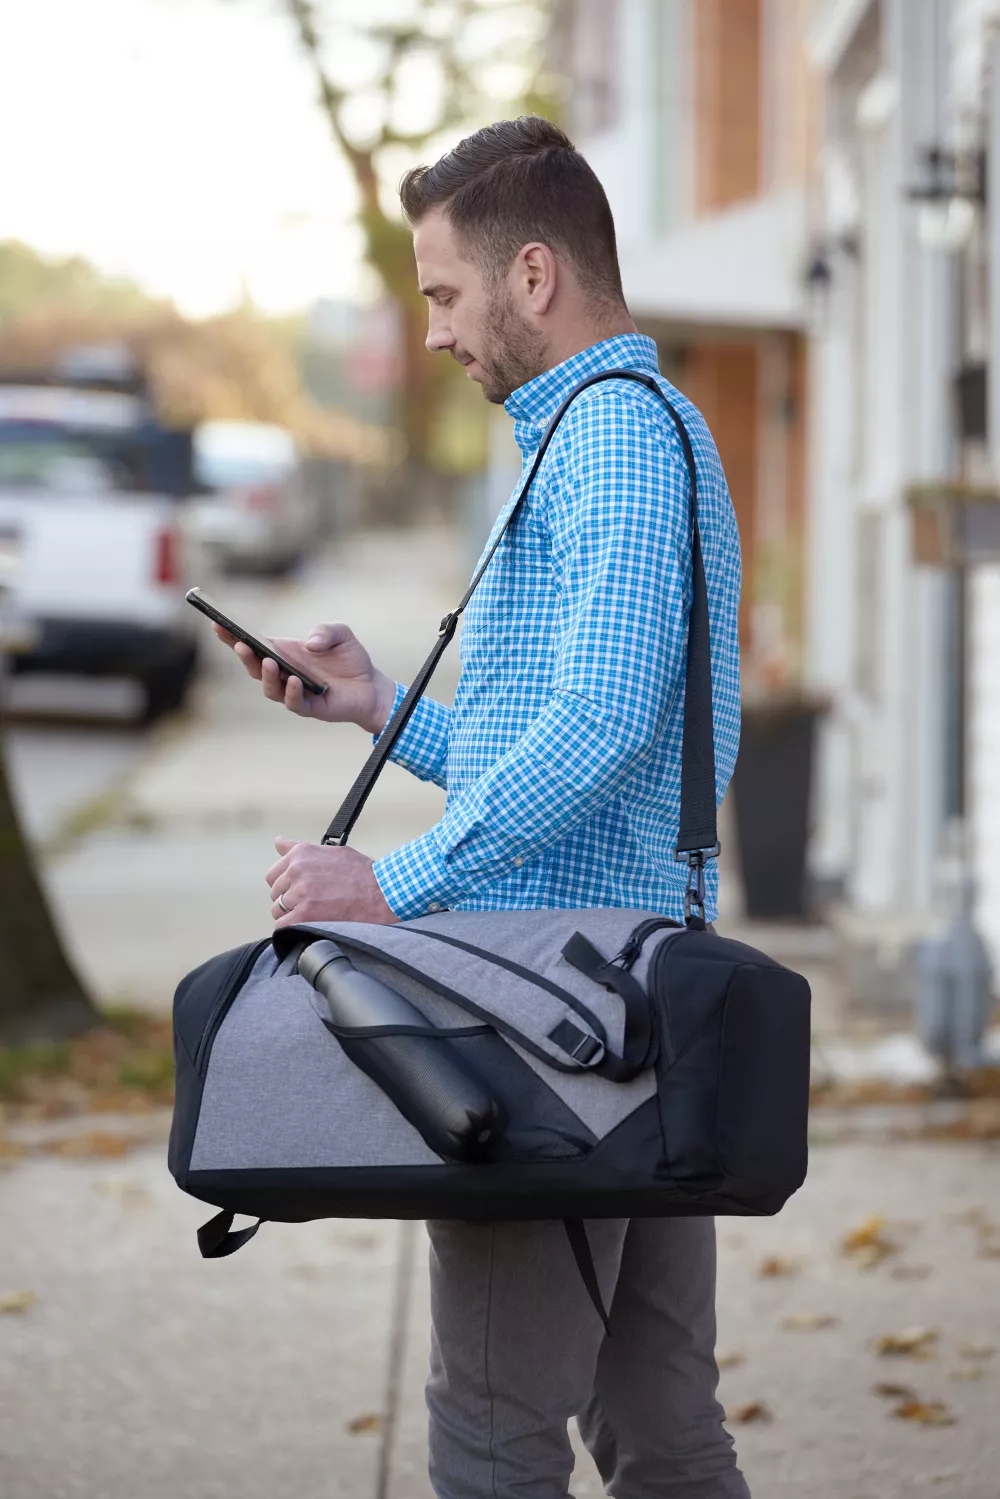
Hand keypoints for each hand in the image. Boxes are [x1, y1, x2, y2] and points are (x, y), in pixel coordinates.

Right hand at [213, 621, 396, 732]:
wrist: (371, 687)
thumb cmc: (349, 659)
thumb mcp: (341, 634)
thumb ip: (326, 631)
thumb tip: (309, 643)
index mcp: (283, 653)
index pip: (252, 645)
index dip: (232, 637)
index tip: (216, 625)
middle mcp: (283, 673)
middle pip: (254, 667)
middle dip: (244, 655)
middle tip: (239, 643)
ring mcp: (293, 692)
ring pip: (270, 688)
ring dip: (266, 675)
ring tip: (269, 661)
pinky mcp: (309, 707)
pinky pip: (294, 702)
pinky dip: (292, 692)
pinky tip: (295, 680)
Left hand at [266, 837, 399, 926]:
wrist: (382, 892)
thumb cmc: (362, 873)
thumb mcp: (332, 850)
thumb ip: (300, 849)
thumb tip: (278, 842)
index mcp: (301, 853)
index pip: (274, 874)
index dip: (286, 885)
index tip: (300, 891)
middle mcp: (297, 870)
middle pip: (275, 892)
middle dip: (289, 899)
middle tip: (312, 903)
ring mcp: (300, 892)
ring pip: (278, 910)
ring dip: (292, 914)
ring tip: (314, 913)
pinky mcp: (305, 914)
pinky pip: (282, 926)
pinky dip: (292, 928)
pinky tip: (309, 925)